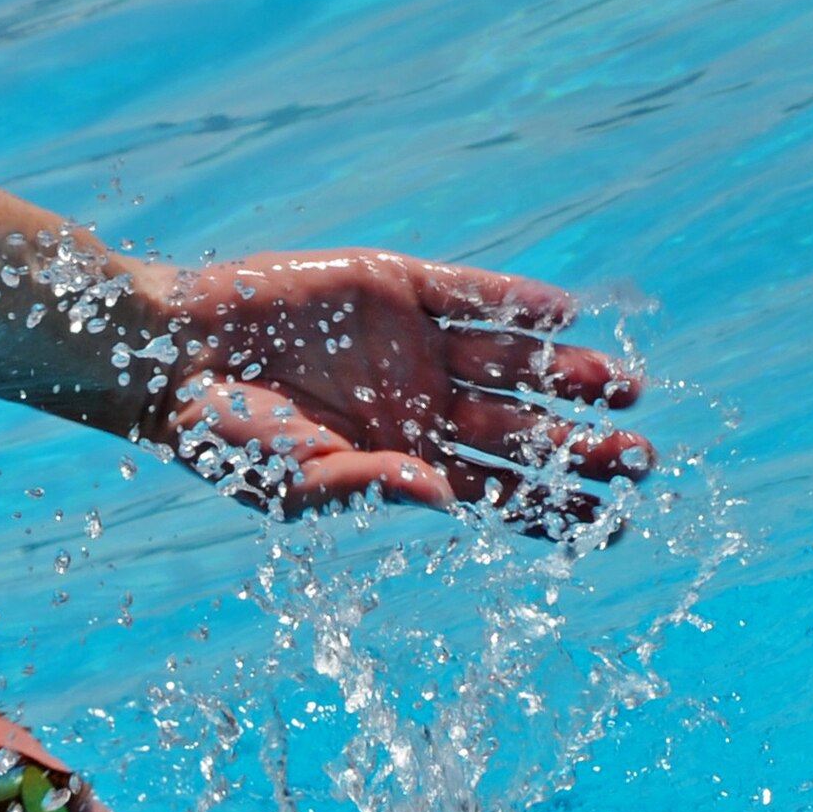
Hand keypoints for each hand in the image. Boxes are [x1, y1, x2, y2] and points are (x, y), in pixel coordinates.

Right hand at [151, 251, 651, 531]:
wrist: (173, 357)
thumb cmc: (224, 438)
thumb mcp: (294, 482)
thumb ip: (368, 486)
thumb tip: (440, 493)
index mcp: (404, 465)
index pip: (497, 494)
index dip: (552, 510)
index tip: (609, 525)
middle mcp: (422, 408)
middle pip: (522, 433)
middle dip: (580, 448)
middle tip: (638, 458)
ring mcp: (415, 346)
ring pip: (512, 363)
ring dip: (567, 375)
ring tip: (624, 388)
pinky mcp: (397, 285)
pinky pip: (472, 292)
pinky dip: (516, 302)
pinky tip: (564, 315)